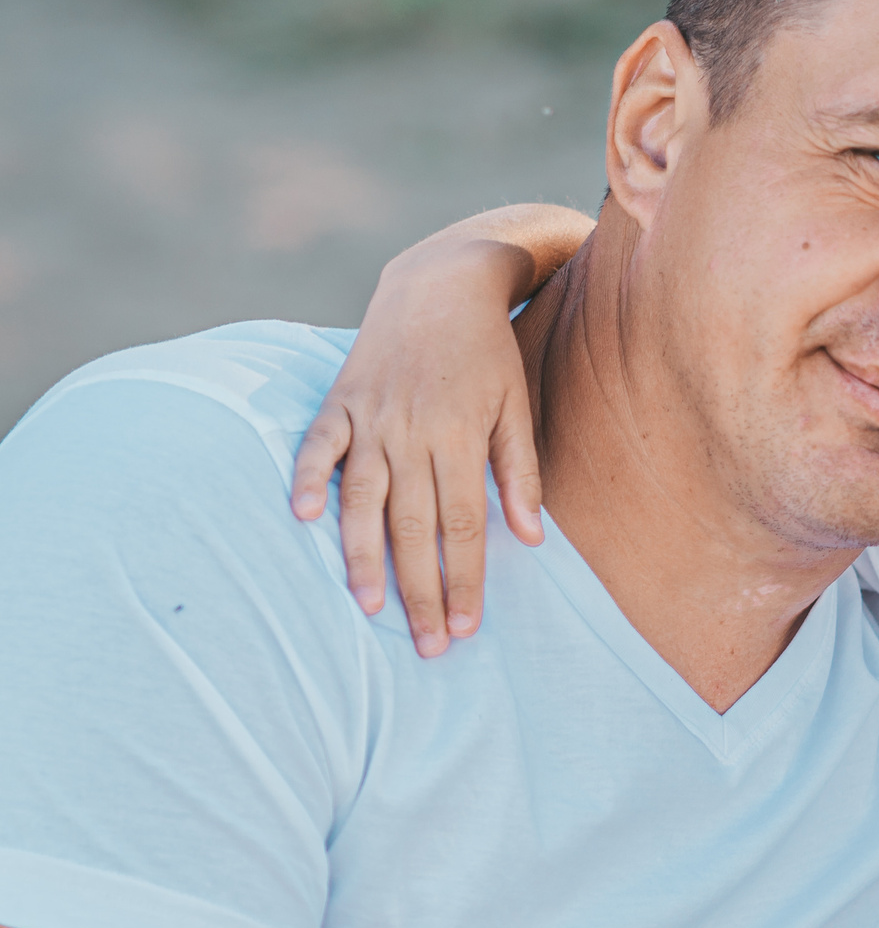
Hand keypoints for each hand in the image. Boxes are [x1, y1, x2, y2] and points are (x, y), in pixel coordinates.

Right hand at [289, 223, 562, 655]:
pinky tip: (298, 519)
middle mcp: (412, 432)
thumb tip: (531, 539)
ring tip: (368, 607)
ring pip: (363, 499)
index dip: (464, 579)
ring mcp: (372, 416)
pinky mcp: (340, 399)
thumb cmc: (488, 354)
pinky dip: (305, 478)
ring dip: (362, 556)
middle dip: (421, 590)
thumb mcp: (518, 407)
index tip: (466, 628)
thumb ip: (521, 473)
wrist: (441, 282)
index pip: (463, 526)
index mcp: (461, 438)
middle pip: (414, 526)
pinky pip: (318, 445)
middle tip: (426, 645)